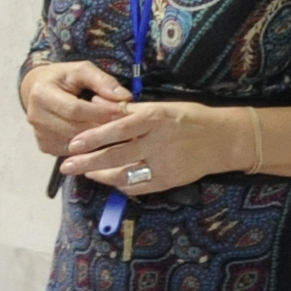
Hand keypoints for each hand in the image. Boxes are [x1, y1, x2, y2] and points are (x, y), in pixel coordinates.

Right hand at [21, 60, 132, 157]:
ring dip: (98, 140)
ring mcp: (40, 135)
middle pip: (75, 129)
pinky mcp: (46, 147)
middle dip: (102, 128)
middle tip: (125, 125)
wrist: (38, 89)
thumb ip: (103, 81)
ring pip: (75, 144)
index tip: (123, 111)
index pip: (75, 109)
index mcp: (42, 94)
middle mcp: (36, 117)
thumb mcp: (81, 70)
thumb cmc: (63, 78)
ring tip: (115, 132)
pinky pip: (72, 151)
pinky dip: (88, 147)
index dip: (101, 112)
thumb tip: (125, 97)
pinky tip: (100, 139)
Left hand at [57, 100, 249, 193]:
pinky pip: (138, 187)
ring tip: (86, 173)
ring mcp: (164, 164)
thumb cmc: (189, 118)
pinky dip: (122, 184)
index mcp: (155, 118)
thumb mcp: (160, 106)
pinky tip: (111, 179)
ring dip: (101, 175)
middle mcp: (158, 141)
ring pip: (125, 174)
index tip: (73, 143)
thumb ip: (127, 109)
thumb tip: (95, 103)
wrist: (223, 140)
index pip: (117, 128)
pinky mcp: (169, 181)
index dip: (93, 137)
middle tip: (67, 166)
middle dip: (88, 162)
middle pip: (116, 155)